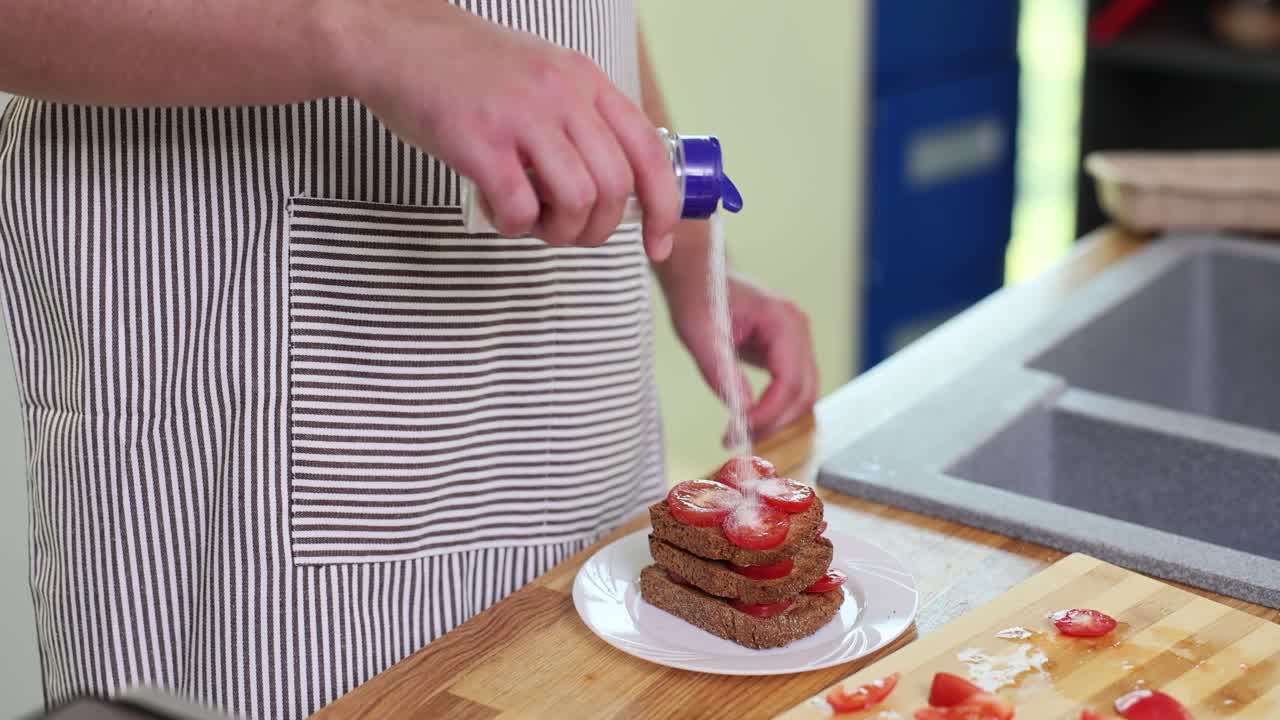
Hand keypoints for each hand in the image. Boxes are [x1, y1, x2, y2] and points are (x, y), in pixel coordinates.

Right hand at [328, 0, 679, 258]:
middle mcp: (563, 95)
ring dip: (560, 232)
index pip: (649, 152)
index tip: (657, 245)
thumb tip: (619, 189)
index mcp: (586, 82)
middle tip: (569, 233)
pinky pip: (521, 208)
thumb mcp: (545, 78)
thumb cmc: (469, 72)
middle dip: (599, 230)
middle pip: (616, 187)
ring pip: (577, 201)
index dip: (664, 207)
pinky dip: (515, 226)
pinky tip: (497, 211)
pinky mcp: (480, 142)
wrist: (397, 42)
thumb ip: (583, 122)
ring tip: (533, 222)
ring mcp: (522, 117)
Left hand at [669, 271, 818, 444]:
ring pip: (803, 394)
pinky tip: (748, 418)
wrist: (699, 275)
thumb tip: (742, 410)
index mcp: (781, 319)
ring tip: (740, 432)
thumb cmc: (698, 295)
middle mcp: (798, 328)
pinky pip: (791, 387)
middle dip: (774, 420)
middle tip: (738, 437)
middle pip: (804, 391)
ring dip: (776, 418)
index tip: (741, 428)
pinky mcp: (787, 350)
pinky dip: (774, 408)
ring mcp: (797, 340)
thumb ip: (720, 370)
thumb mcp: (699, 334)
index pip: (790, 379)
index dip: (769, 411)